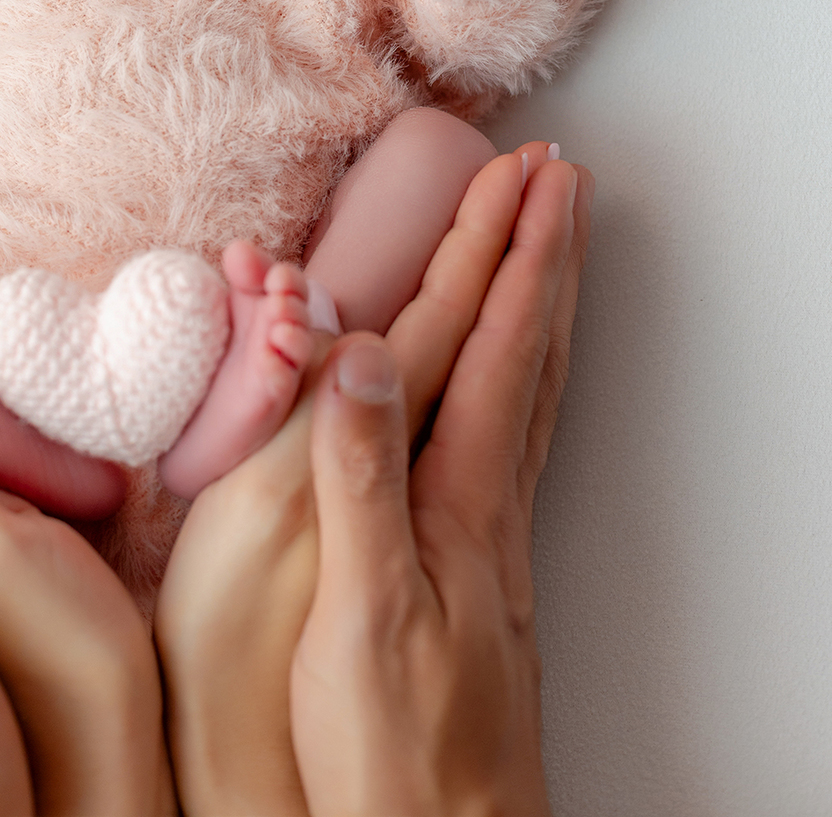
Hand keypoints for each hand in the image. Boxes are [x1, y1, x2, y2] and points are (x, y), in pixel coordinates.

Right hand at [292, 153, 588, 816]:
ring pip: (534, 388)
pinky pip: (519, 431)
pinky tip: (516, 376)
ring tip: (551, 246)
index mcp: (460, 496)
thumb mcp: (359, 611)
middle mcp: (491, 500)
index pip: (492, 346)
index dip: (505, 253)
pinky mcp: (481, 565)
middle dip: (544, 254)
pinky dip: (526, 371)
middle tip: (561, 180)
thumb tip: (365, 353)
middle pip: (531, 351)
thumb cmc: (393, 743)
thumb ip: (361, 478)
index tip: (522, 176)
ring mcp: (493, 533)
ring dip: (543, 303)